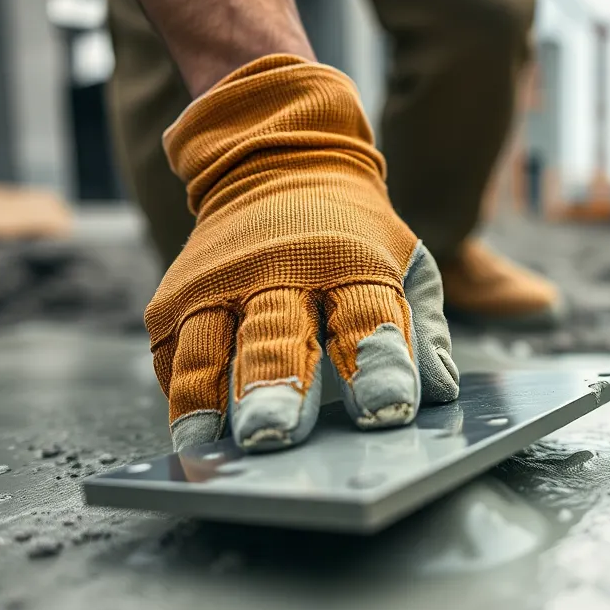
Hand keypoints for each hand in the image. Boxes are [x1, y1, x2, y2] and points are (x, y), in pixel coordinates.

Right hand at [145, 55, 458, 452]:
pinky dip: (177, 392)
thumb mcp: (405, 264)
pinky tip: (185, 429)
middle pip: (277, 335)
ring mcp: (219, 282)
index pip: (368, 318)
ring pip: (207, 346)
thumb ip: (422, 329)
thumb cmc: (354, 235)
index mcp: (350, 262)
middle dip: (276, 387)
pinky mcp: (174, 297)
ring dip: (205, 398)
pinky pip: (171, 353)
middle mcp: (280, 269)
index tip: (387, 411)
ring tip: (205, 445)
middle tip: (275, 436)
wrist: (278, 164)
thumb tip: (439, 391)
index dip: (379, 366)